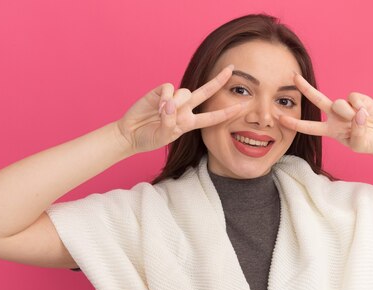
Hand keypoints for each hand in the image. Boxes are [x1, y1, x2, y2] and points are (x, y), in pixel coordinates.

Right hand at [116, 65, 244, 153]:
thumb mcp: (164, 136)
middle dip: (219, 80)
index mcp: (189, 122)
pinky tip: (159, 106)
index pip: (212, 117)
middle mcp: (184, 108)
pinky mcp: (161, 92)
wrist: (131, 134)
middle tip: (232, 69)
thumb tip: (171, 105)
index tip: (242, 107)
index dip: (227, 113)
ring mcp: (173, 99)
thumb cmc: (149, 137)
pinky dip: (166, 97)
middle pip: (206, 92)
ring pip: (185, 92)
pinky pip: (169, 88)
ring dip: (176, 103)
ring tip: (163, 114)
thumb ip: (170, 122)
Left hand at [279, 73, 372, 154]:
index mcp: (329, 129)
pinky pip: (354, 98)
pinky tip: (367, 112)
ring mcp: (345, 105)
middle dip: (305, 87)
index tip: (279, 119)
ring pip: (339, 104)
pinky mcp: (358, 98)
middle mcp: (334, 115)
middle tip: (293, 76)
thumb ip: (357, 133)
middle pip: (316, 99)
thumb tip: (357, 113)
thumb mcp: (359, 145)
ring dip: (350, 114)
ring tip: (361, 121)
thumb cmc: (367, 142)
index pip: (308, 127)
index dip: (294, 124)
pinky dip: (361, 106)